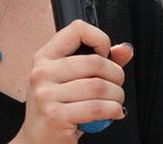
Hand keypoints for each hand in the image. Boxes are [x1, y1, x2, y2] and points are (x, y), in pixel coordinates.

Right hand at [11, 20, 133, 143]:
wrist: (37, 141)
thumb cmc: (55, 109)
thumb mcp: (71, 81)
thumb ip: (98, 62)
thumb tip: (124, 49)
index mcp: (44, 57)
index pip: (76, 30)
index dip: (99, 38)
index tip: (105, 54)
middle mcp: (42, 72)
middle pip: (94, 62)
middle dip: (116, 75)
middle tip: (116, 85)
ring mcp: (46, 94)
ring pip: (99, 87)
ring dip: (117, 96)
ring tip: (115, 102)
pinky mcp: (55, 115)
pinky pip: (97, 108)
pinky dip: (113, 110)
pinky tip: (113, 112)